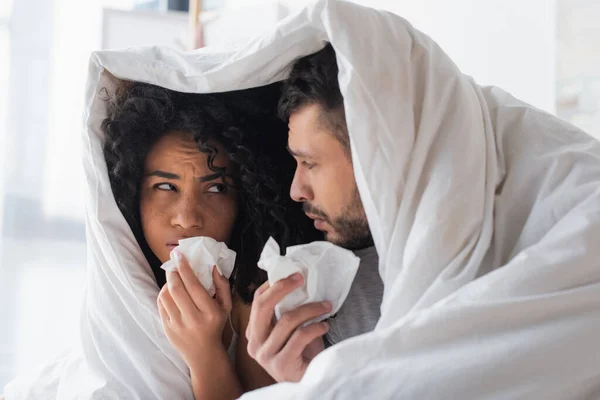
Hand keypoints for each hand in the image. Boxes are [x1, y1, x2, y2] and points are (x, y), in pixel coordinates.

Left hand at [157, 250, 231, 369]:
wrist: (203, 354)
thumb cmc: (216, 325)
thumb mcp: (226, 307)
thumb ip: (222, 285)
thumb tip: (213, 266)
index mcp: (210, 312)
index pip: (194, 285)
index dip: (185, 268)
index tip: (179, 255)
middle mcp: (193, 319)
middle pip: (177, 289)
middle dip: (173, 272)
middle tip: (174, 264)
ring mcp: (178, 325)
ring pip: (166, 296)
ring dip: (167, 282)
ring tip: (174, 279)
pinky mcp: (167, 329)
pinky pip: (160, 305)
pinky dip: (163, 294)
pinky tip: (170, 291)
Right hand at [246, 273, 330, 382]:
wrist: (309, 383)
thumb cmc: (302, 355)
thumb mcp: (291, 330)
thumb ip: (288, 312)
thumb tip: (298, 283)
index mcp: (254, 333)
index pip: (257, 302)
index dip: (273, 285)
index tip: (293, 275)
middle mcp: (255, 344)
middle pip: (263, 307)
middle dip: (282, 288)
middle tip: (301, 278)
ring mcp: (265, 355)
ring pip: (287, 321)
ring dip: (310, 309)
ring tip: (325, 306)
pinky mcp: (281, 364)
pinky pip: (299, 337)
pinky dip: (315, 327)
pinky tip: (324, 326)